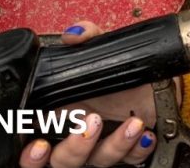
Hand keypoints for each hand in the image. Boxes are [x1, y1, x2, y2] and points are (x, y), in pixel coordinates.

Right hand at [19, 21, 157, 167]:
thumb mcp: (104, 49)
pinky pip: (130, 161)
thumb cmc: (121, 71)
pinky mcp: (129, 150)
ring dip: (115, 144)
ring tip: (132, 124)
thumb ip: (88, 37)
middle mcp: (79, 136)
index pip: (35, 146)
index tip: (39, 145)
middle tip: (90, 123)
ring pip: (98, 161)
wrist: (157, 79)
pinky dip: (137, 149)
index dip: (32, 153)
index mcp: (61, 115)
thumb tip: (73, 34)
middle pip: (62, 161)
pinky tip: (145, 136)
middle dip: (73, 149)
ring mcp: (103, 145)